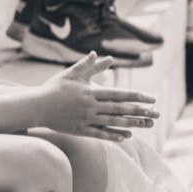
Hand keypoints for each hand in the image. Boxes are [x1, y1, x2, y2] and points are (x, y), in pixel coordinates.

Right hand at [35, 52, 157, 140]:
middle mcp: (91, 106)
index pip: (119, 94)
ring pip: (113, 123)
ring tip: (145, 125)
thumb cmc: (54, 88)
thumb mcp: (71, 73)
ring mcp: (86, 119)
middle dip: (139, 111)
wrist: (36, 106)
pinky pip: (100, 133)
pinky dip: (114, 135)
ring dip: (131, 124)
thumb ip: (88, 65)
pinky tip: (126, 136)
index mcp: (91, 92)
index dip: (136, 96)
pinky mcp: (80, 130)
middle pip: (119, 109)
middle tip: (155, 113)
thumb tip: (101, 55)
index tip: (151, 98)